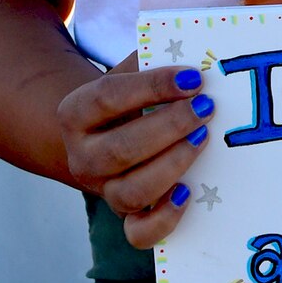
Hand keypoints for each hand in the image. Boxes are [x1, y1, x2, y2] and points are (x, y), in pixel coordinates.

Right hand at [57, 55, 213, 248]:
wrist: (105, 136)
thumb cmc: (130, 99)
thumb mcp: (130, 73)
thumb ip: (150, 60)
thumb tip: (193, 50)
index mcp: (75, 113)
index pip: (108, 98)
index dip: (152, 87)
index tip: (193, 78)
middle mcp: (82, 157)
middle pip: (121, 149)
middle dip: (169, 127)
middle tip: (206, 108)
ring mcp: (103, 191)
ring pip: (130, 192)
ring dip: (172, 165)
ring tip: (204, 138)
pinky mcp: (126, 217)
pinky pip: (138, 233)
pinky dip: (164, 218)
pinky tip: (188, 193)